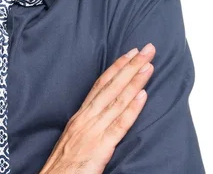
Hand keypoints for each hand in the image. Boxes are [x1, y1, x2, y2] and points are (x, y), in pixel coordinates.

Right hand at [39, 44, 155, 173]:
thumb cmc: (63, 164)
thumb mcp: (74, 137)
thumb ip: (88, 124)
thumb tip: (102, 114)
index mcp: (81, 115)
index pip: (101, 85)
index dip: (116, 68)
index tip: (130, 53)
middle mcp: (86, 117)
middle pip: (111, 86)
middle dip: (130, 66)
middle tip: (147, 49)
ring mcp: (93, 130)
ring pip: (117, 100)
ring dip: (135, 81)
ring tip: (149, 66)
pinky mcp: (100, 146)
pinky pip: (119, 125)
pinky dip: (132, 109)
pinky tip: (143, 96)